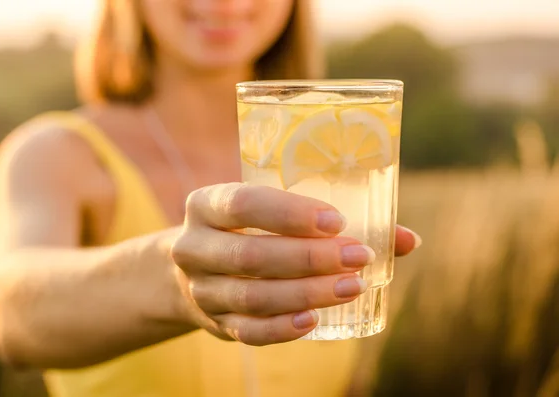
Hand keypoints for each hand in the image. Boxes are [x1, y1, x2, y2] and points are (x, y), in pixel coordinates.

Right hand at [171, 183, 419, 345]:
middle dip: (310, 259)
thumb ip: (330, 221)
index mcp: (206, 205)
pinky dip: (283, 328)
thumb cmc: (249, 231)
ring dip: (307, 293)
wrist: (197, 268)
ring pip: (253, 297)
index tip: (337, 221)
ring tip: (352, 287)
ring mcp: (201, 289)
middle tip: (359, 258)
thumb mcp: (271, 213)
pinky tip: (315, 319)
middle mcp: (193, 246)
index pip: (243, 204)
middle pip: (251, 256)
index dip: (290, 214)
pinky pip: (248, 332)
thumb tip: (408, 240)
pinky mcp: (214, 323)